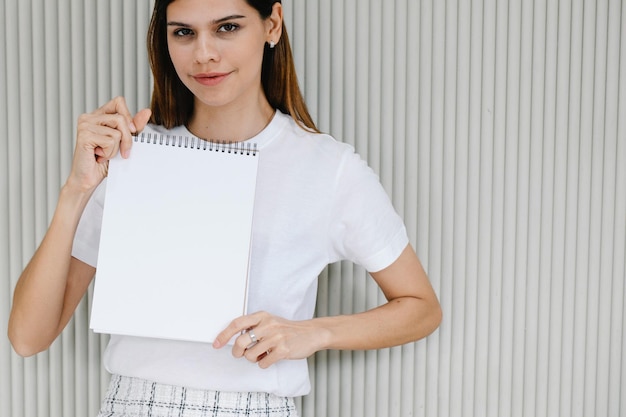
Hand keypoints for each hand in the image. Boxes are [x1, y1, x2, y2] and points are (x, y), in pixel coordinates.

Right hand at [67, 96, 151, 191]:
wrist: (88, 179)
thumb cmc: (104, 161)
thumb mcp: (124, 142)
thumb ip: (134, 127)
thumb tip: (146, 112)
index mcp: (99, 115)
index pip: (119, 102)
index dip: (128, 116)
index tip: (131, 132)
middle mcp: (89, 117)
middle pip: (121, 118)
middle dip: (127, 139)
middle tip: (120, 151)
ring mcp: (85, 125)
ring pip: (117, 131)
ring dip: (116, 148)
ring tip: (105, 153)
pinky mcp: (84, 135)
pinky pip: (110, 141)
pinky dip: (109, 153)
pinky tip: (99, 156)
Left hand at [213, 311, 328, 368]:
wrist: (311, 333)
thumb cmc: (288, 329)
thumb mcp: (270, 321)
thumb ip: (254, 327)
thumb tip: (233, 339)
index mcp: (262, 316)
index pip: (237, 324)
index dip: (224, 335)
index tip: (216, 344)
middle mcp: (268, 324)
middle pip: (240, 342)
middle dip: (238, 352)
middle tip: (242, 354)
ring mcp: (276, 337)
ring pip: (250, 355)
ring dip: (253, 359)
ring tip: (262, 354)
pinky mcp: (283, 349)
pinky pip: (263, 363)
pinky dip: (264, 364)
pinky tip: (271, 358)